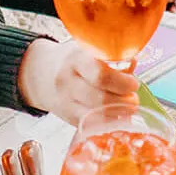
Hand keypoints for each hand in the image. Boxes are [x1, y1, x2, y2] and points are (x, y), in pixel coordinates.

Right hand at [17, 37, 137, 123]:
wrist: (41, 74)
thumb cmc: (73, 60)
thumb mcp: (88, 49)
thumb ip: (111, 56)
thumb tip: (133, 63)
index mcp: (76, 59)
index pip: (100, 74)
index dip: (122, 82)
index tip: (133, 84)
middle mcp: (68, 81)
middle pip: (100, 98)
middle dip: (124, 101)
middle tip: (134, 99)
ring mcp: (65, 102)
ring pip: (96, 115)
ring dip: (119, 114)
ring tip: (128, 108)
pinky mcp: (67, 118)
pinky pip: (92, 125)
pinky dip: (108, 123)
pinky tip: (117, 117)